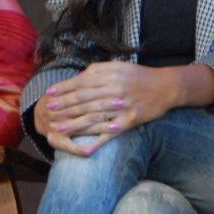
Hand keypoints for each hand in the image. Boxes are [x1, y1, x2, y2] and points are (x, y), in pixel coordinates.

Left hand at [34, 60, 180, 155]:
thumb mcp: (119, 65)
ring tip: (57, 128)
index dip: (63, 89)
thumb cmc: (139, 76)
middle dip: (63, 106)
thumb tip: (77, 77)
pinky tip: (84, 147)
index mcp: (110, 74)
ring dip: (73, 124)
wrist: (166, 86)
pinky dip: (97, 140)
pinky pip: (110, 132)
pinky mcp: (130, 120)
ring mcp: (122, 106)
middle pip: (84, 99)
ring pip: (93, 116)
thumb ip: (98, 70)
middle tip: (48, 111)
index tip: (49, 94)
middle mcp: (114, 89)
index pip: (81, 82)